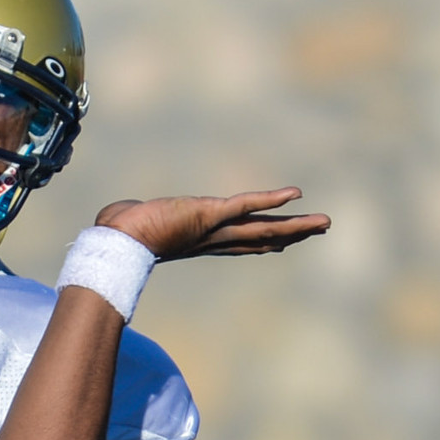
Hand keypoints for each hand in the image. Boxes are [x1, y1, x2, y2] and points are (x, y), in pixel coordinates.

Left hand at [95, 188, 330, 258]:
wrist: (116, 244)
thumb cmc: (116, 236)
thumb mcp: (134, 226)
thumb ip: (134, 220)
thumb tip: (116, 217)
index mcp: (198, 241)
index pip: (237, 242)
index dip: (261, 242)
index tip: (282, 243)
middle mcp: (211, 238)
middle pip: (260, 238)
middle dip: (291, 234)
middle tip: (319, 229)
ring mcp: (213, 228)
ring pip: (262, 226)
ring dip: (295, 225)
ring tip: (323, 223)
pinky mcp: (209, 214)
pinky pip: (246, 205)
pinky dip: (271, 199)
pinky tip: (296, 195)